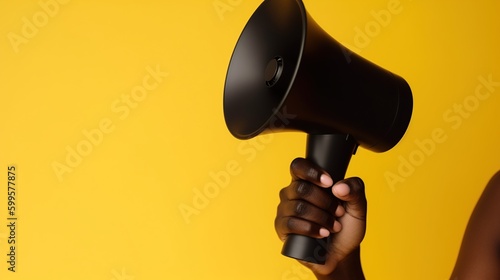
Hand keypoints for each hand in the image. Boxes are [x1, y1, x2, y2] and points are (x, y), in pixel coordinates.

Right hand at [275, 158, 366, 277]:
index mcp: (307, 181)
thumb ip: (355, 189)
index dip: (312, 172)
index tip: (329, 183)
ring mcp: (285, 210)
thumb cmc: (346, 227)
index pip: (298, 166)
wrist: (341, 254)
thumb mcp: (358, 206)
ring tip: (333, 226)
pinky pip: (290, 223)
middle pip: (301, 188)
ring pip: (298, 207)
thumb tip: (338, 187)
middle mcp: (292, 193)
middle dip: (325, 202)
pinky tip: (322, 234)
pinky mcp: (282, 228)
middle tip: (338, 213)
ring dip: (321, 217)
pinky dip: (310, 228)